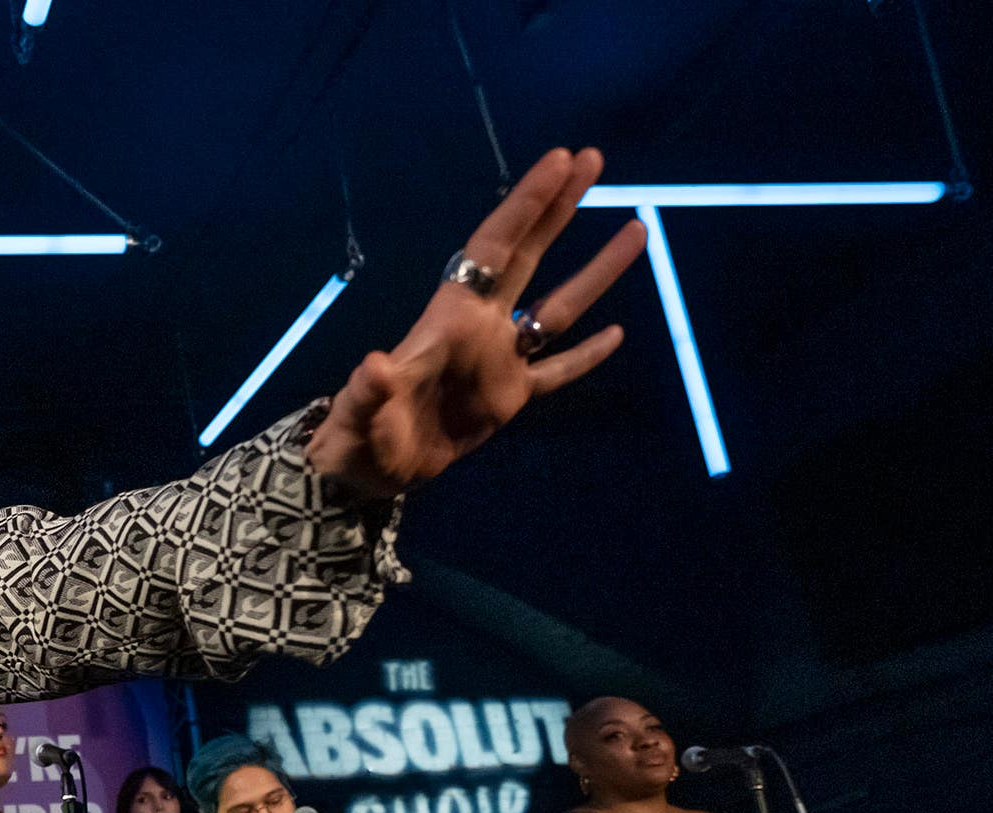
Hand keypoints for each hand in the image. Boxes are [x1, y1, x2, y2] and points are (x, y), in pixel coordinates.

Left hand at [305, 148, 648, 500]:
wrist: (365, 474)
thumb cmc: (355, 438)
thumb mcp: (358, 414)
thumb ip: (369, 391)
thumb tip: (374, 368)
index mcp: (448, 319)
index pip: (494, 247)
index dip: (525, 204)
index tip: (560, 161)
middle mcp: (480, 329)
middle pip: (529, 256)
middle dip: (558, 208)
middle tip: (592, 159)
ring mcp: (499, 363)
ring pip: (558, 309)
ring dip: (596, 272)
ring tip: (637, 229)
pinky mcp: (509, 400)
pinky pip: (556, 372)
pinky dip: (585, 356)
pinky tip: (617, 333)